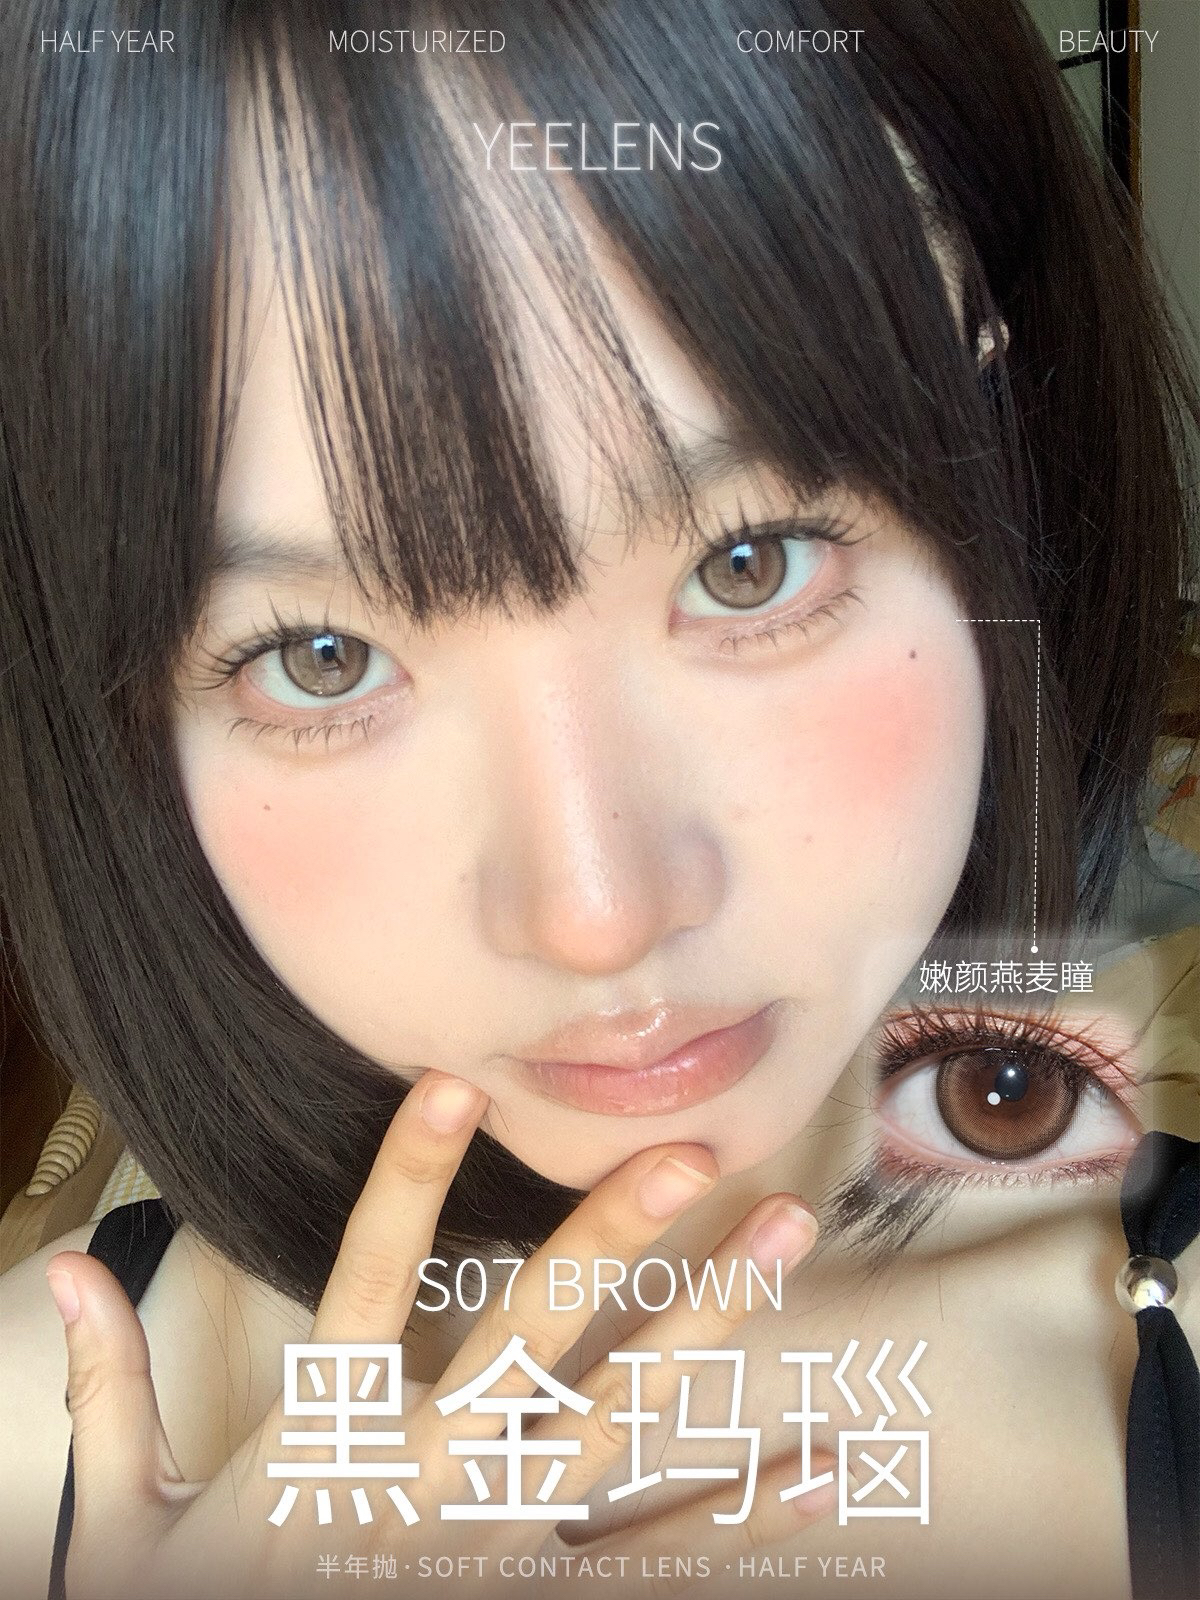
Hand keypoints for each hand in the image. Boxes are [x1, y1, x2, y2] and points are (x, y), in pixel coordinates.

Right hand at [47, 1073, 833, 1598]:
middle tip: (689, 1156)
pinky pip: (651, 1560)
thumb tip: (65, 1271)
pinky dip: (739, 1515)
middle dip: (610, 1239)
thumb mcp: (131, 1525)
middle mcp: (431, 1477)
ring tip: (782, 1240)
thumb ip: (108, 1397)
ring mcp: (502, 1543)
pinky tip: (825, 1469)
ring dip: (704, 1324)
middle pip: (529, 1334)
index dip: (405, 1180)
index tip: (450, 1081)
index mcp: (328, 1438)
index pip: (366, 1280)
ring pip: (617, 1418)